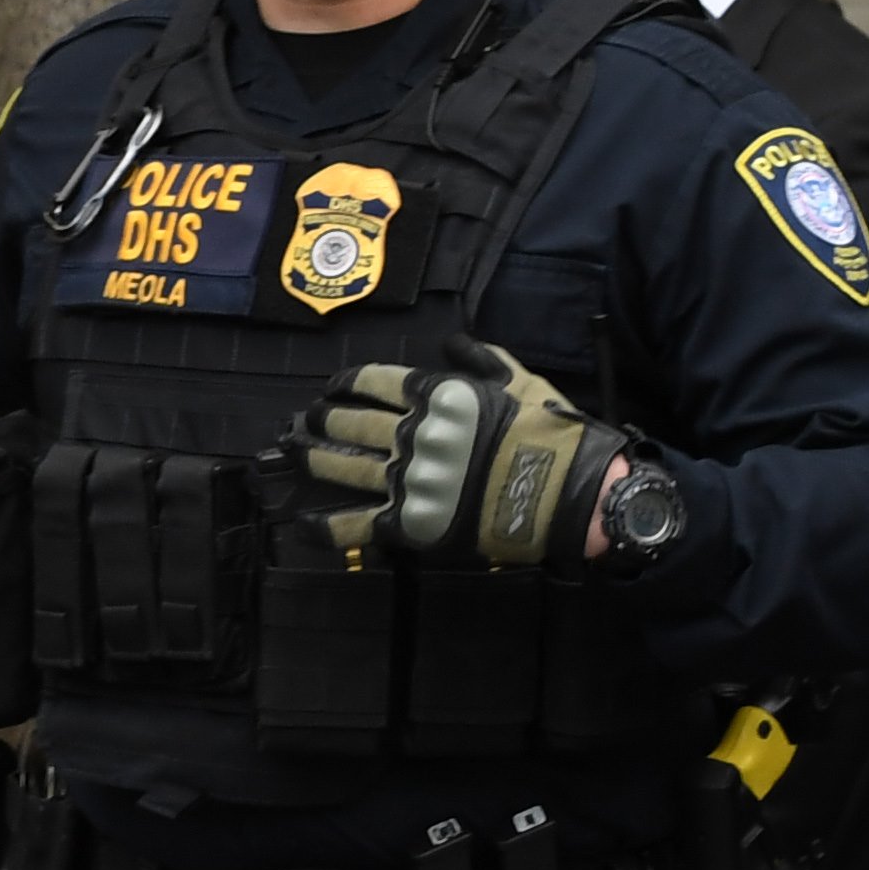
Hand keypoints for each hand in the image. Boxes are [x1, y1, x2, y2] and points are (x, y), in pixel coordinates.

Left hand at [297, 336, 607, 570]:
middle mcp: (415, 435)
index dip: (348, 382)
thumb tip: (451, 341)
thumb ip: (481, 358)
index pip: (376, 381)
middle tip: (308, 420)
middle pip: (352, 423)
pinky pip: (356, 525)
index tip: (333, 386)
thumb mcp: (521, 381)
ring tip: (296, 452)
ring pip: (345, 467)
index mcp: (438, 397)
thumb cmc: (549, 433)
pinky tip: (304, 523)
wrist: (571, 493)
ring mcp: (409, 479)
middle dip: (324, 419)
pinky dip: (326, 527)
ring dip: (315, 459)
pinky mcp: (411, 521)